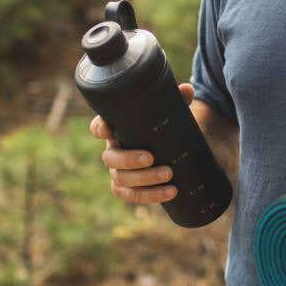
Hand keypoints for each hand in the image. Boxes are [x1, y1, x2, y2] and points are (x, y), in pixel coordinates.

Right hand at [89, 82, 195, 204]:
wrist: (173, 147)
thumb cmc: (163, 125)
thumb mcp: (170, 111)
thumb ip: (176, 98)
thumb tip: (187, 89)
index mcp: (116, 129)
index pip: (98, 127)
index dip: (99, 129)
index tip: (109, 129)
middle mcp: (113, 150)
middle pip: (109, 158)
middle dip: (129, 160)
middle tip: (151, 157)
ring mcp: (119, 171)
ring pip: (120, 179)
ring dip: (144, 180)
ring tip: (169, 174)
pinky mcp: (129, 188)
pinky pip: (132, 195)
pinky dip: (151, 195)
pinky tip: (171, 192)